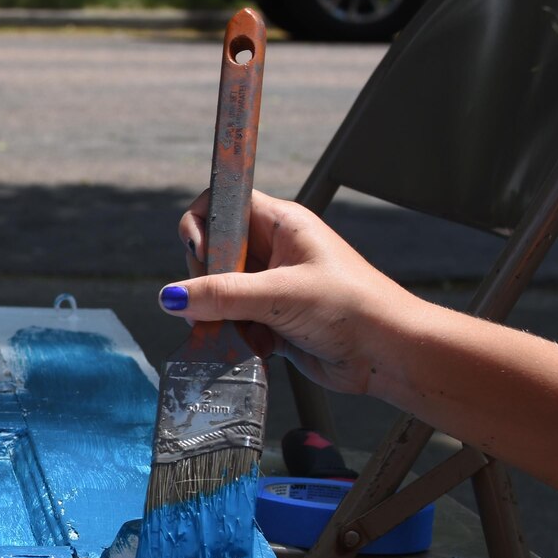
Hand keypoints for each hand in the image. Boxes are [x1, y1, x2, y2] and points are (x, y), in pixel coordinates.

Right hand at [163, 189, 428, 394]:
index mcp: (281, 224)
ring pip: (218, 292)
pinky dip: (233, 337)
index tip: (202, 255)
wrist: (386, 353)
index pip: (222, 203)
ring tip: (240, 330)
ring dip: (218, 315)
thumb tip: (171, 296)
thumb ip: (222, 295)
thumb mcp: (281, 295)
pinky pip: (231, 322)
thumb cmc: (353, 308)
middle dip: (205, 282)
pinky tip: (253, 346)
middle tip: (217, 303)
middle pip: (212, 253)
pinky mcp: (270, 319)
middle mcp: (272, 250)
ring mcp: (270, 285)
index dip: (203, 225)